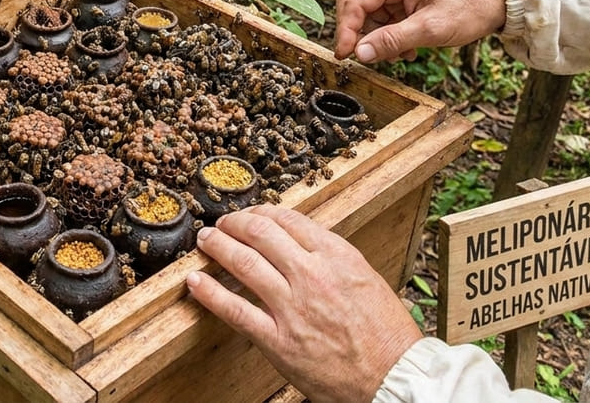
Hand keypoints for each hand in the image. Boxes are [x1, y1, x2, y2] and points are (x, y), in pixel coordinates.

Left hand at [186, 206, 423, 402]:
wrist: (395, 377)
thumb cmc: (385, 333)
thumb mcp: (365, 278)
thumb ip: (331, 258)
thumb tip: (298, 243)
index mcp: (337, 256)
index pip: (289, 219)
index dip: (262, 212)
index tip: (252, 214)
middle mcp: (312, 275)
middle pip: (260, 233)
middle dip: (235, 223)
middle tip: (223, 223)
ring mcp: (292, 307)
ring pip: (243, 263)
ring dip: (217, 247)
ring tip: (206, 241)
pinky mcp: (278, 340)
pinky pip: (234, 310)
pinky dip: (209, 293)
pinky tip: (195, 282)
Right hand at [334, 0, 506, 63]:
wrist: (498, 2)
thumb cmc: (469, 8)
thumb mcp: (430, 29)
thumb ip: (392, 41)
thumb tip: (359, 54)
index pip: (354, 2)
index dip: (345, 30)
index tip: (345, 55)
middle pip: (354, 5)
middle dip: (356, 33)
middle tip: (361, 57)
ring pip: (368, 16)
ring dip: (375, 39)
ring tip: (397, 55)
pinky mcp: (405, 1)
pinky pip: (383, 20)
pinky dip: (388, 38)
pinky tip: (406, 51)